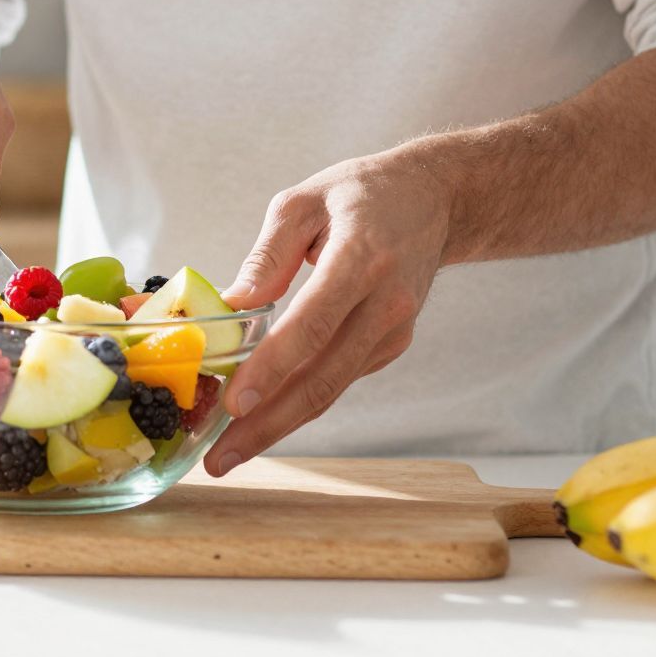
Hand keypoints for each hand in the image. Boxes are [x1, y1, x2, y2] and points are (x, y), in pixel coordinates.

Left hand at [206, 150, 453, 475]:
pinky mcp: (390, 345)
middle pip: (322, 378)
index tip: (234, 403)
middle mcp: (385, 304)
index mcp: (361, 259)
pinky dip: (297, 402)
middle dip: (266, 425)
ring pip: (330, 390)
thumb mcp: (304, 201)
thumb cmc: (362, 195)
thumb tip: (234, 303)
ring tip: (228, 453)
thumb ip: (268, 253)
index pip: (312, 324)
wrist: (435, 201)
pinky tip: (259, 417)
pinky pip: (338, 379)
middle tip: (220, 460)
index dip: (273, 368)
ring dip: (277, 425)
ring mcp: (393, 331)